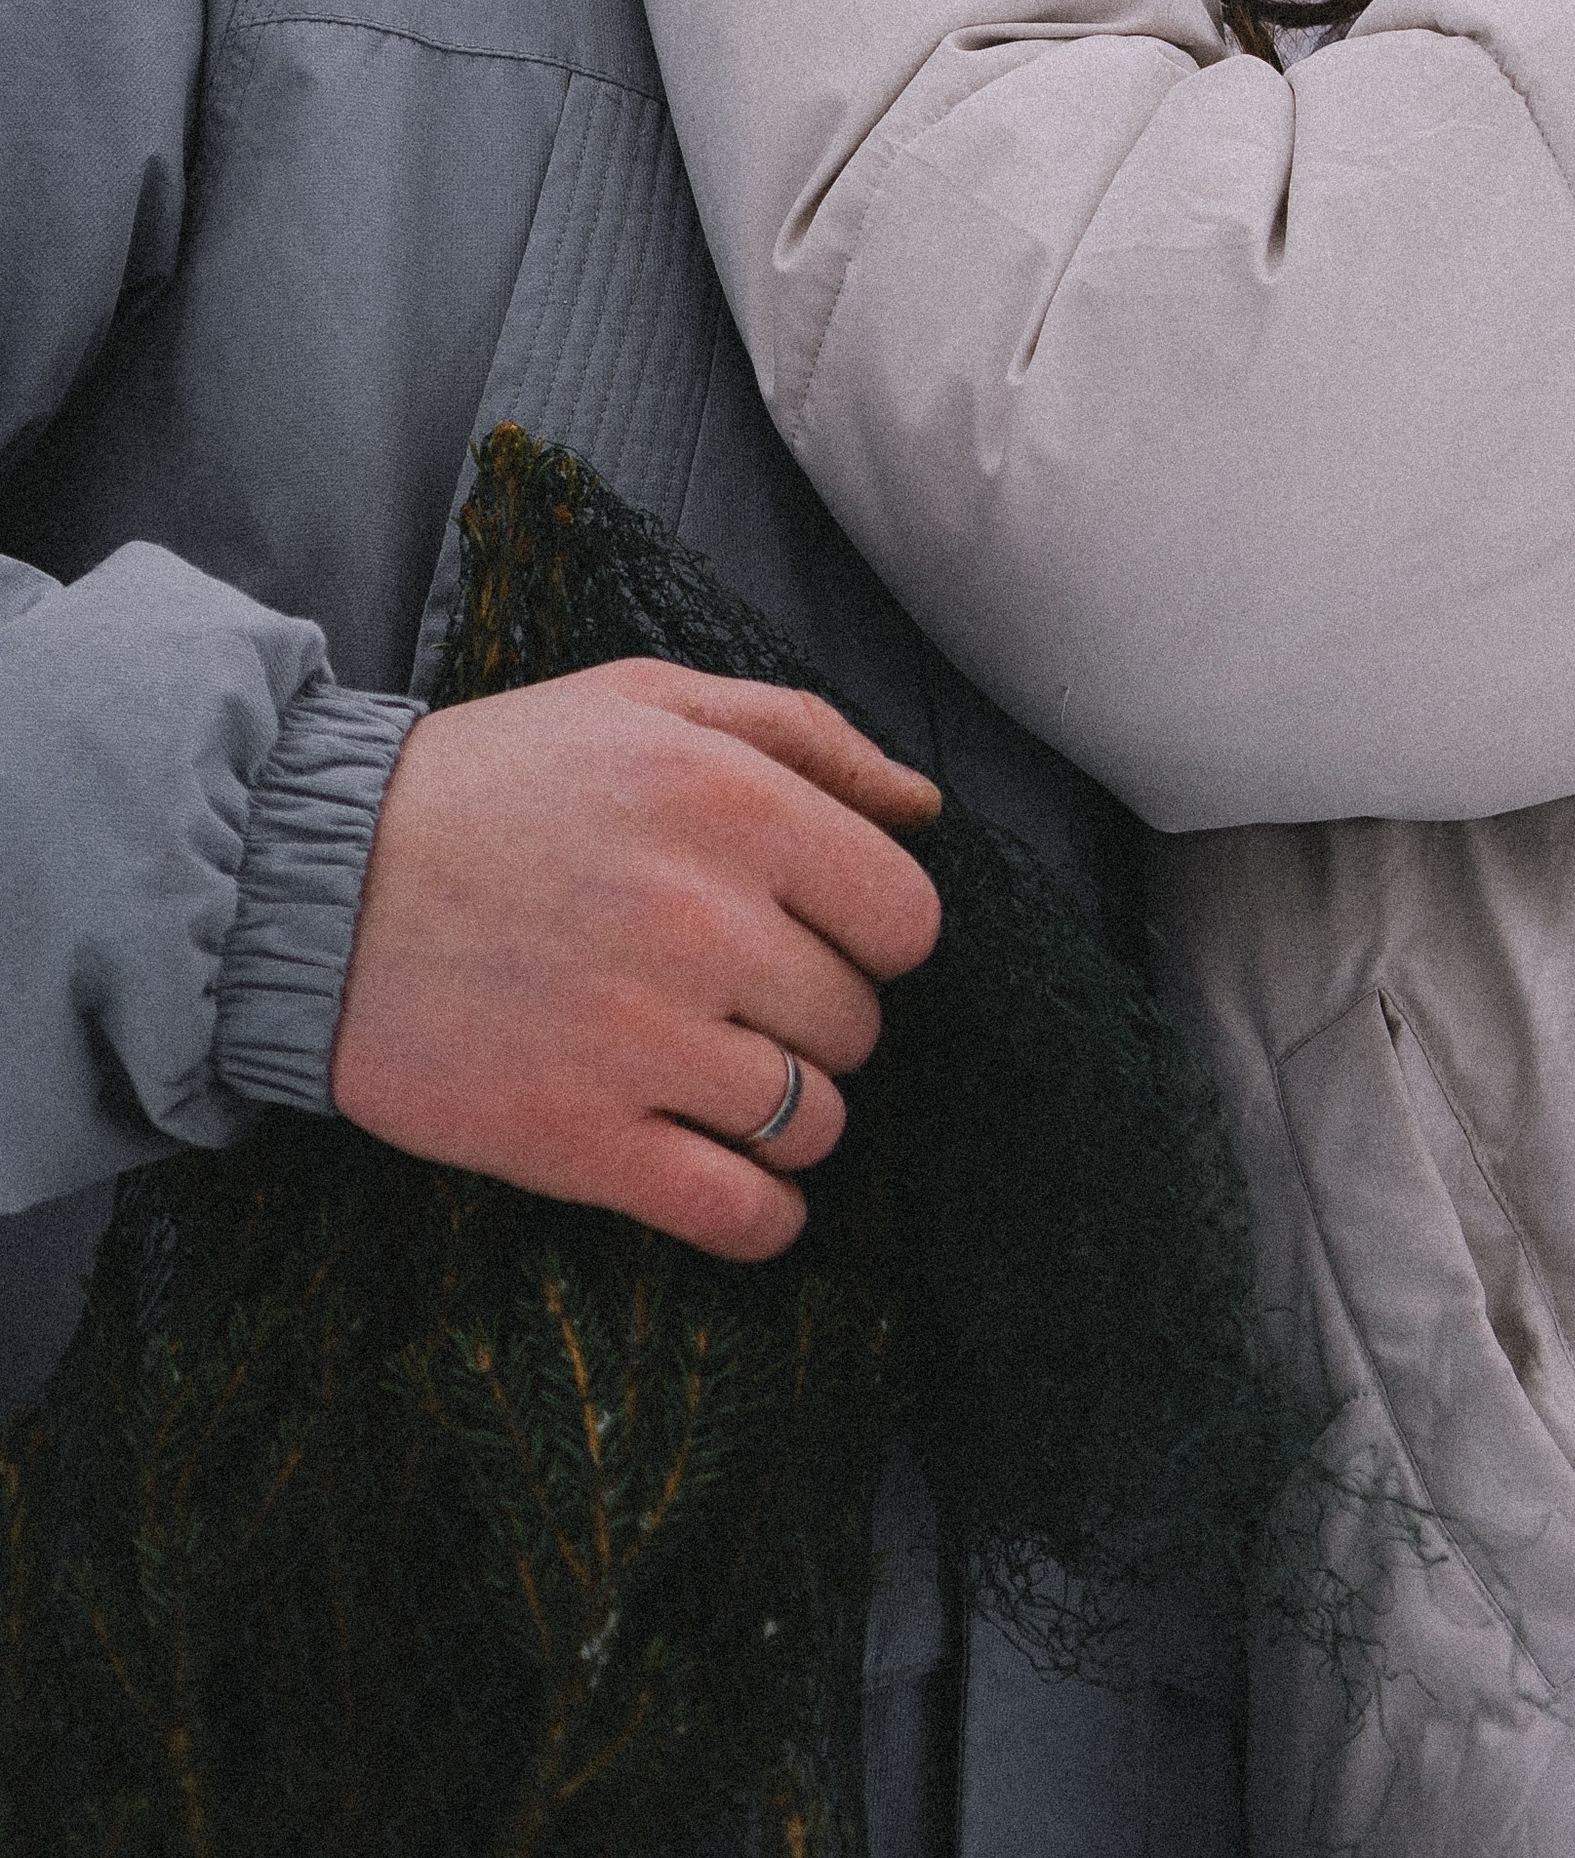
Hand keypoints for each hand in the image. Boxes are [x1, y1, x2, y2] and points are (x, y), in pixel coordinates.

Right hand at [331, 659, 942, 1262]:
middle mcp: (706, 922)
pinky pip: (741, 1216)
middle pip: (858, 1024)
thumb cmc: (493, 781)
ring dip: (787, 1111)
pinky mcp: (579, 1142)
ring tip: (717, 1074)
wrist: (309, 884)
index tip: (815, 929)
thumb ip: (802, 733)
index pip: (906, 918)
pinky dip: (761, 1215)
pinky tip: (733, 1182)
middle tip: (736, 994)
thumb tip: (924, 806)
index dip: (871, 931)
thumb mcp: (645, 700)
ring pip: (814, 1122)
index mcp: (732, 802)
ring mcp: (645, 1041)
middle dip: (815, 1014)